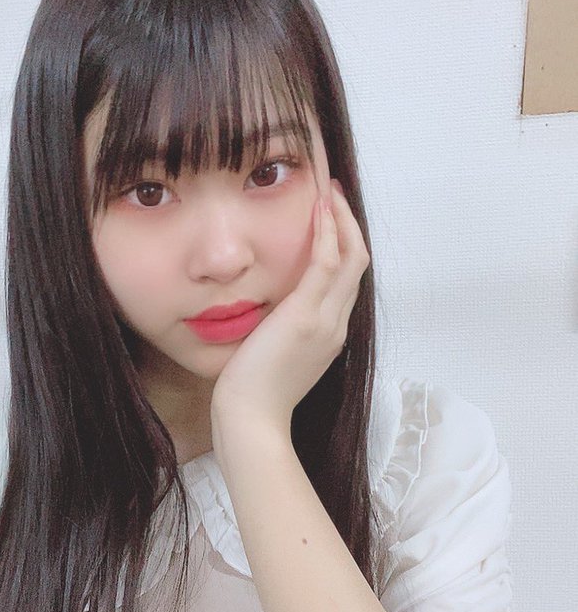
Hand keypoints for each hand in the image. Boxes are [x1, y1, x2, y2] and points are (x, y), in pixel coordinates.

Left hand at [210, 179, 368, 433]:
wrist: (252, 420)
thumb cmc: (253, 397)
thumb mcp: (273, 358)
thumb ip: (279, 334)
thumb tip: (267, 316)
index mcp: (329, 335)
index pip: (347, 283)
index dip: (343, 247)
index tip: (331, 221)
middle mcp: (336, 325)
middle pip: (358, 265)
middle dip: (348, 226)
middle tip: (334, 195)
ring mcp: (326, 320)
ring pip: (352, 258)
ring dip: (342, 220)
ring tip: (328, 192)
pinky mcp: (306, 316)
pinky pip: (327, 263)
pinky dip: (328, 232)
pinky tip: (318, 209)